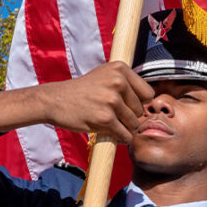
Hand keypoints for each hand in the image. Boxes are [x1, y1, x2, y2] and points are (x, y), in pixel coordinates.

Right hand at [38, 62, 153, 142]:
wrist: (55, 100)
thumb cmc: (82, 90)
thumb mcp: (105, 75)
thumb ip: (127, 82)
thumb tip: (151, 98)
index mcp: (120, 69)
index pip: (148, 93)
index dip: (138, 103)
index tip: (125, 105)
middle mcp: (118, 82)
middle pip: (141, 110)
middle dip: (129, 116)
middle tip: (111, 114)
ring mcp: (112, 100)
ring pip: (134, 124)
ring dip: (124, 128)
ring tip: (108, 122)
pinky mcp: (106, 119)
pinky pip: (125, 135)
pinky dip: (120, 138)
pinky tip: (108, 132)